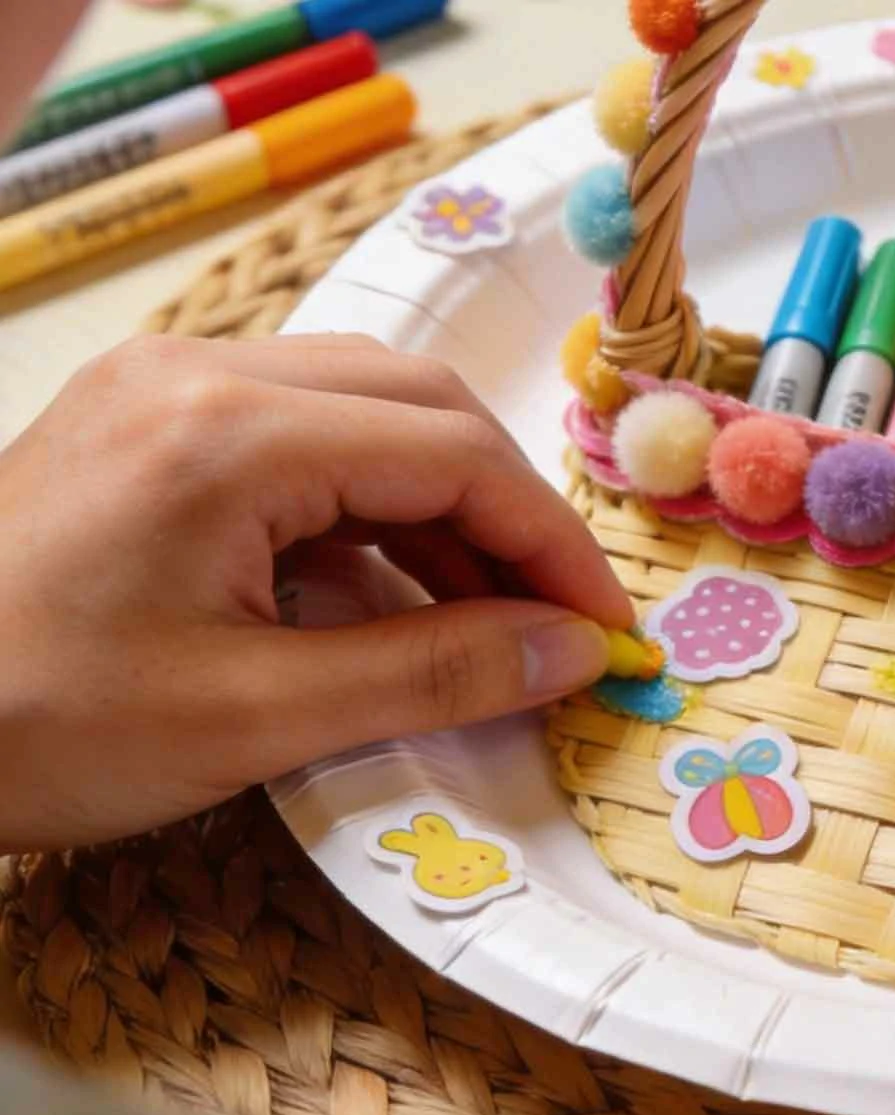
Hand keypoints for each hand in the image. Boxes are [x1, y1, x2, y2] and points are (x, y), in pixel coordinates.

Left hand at [0, 334, 632, 851]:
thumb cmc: (36, 726)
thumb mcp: (256, 718)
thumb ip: (435, 673)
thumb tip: (573, 653)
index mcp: (229, 431)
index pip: (453, 453)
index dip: (550, 545)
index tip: (602, 633)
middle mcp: (200, 373)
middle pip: (421, 403)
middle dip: (508, 512)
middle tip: (556, 618)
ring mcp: (164, 389)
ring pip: (366, 411)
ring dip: (444, 506)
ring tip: (488, 617)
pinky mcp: (144, 424)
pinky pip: (301, 437)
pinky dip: (370, 507)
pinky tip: (393, 591)